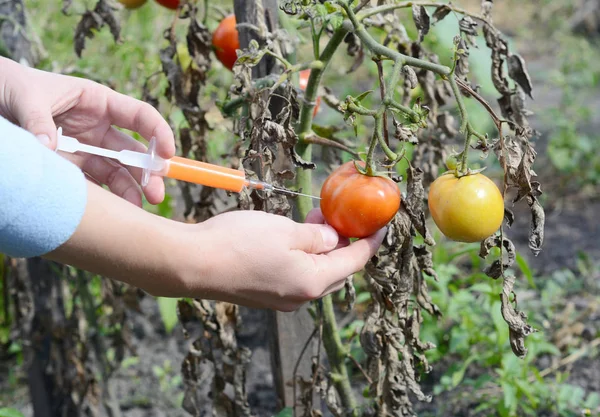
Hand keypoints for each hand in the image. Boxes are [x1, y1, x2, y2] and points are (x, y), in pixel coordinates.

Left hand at [0, 57, 174, 205]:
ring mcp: (86, 150)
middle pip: (133, 152)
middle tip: (155, 192)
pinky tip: (114, 211)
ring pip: (118, 172)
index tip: (168, 154)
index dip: (159, 133)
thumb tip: (49, 148)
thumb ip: (38, 121)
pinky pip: (94, 185)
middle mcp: (98, 128)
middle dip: (148, 172)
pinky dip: (106, 198)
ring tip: (138, 208)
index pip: (140, 116)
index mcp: (98, 102)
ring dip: (131, 189)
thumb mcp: (26, 97)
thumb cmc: (11, 86)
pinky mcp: (71, 168)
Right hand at [179, 209, 385, 310]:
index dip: (371, 242)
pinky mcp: (264, 295)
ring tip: (317, 220)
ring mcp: (281, 300)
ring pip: (315, 273)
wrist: (192, 264)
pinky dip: (304, 258)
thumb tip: (333, 240)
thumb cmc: (239, 243)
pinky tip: (294, 238)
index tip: (382, 225)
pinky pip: (295, 276)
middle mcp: (301, 297)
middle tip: (344, 217)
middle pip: (336, 271)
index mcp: (312, 281)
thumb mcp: (286, 230)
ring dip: (322, 249)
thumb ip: (317, 236)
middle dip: (346, 244)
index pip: (355, 261)